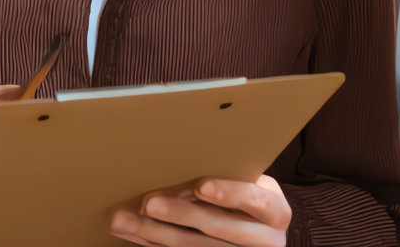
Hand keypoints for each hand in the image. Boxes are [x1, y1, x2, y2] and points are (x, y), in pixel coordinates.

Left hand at [109, 175, 290, 245]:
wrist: (256, 236)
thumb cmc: (248, 199)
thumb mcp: (252, 186)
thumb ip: (231, 178)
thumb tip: (179, 162)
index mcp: (276, 212)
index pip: (255, 201)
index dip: (229, 194)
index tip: (201, 185)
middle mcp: (265, 240)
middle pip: (218, 228)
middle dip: (180, 214)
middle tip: (148, 202)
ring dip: (155, 233)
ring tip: (124, 219)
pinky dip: (153, 244)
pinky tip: (132, 232)